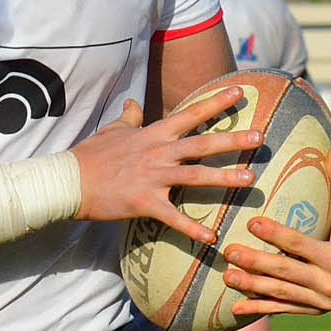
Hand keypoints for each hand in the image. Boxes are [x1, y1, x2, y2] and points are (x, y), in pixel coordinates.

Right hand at [72, 88, 260, 244]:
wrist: (69, 181)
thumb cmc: (90, 156)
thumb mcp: (111, 131)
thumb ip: (129, 118)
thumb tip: (134, 102)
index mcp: (153, 134)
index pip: (190, 114)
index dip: (216, 102)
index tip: (240, 91)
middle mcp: (158, 153)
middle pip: (202, 144)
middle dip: (233, 140)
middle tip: (260, 138)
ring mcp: (153, 178)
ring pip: (196, 176)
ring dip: (225, 179)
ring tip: (251, 181)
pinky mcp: (145, 203)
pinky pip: (174, 218)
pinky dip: (193, 229)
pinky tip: (211, 238)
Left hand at [221, 148, 330, 315]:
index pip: (300, 244)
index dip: (276, 234)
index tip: (251, 223)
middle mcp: (330, 284)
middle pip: (285, 271)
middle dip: (255, 262)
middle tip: (229, 251)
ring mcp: (322, 302)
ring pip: (281, 293)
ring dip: (252, 287)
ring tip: (226, 277)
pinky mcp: (316, 311)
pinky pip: (284, 309)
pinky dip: (260, 309)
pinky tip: (235, 309)